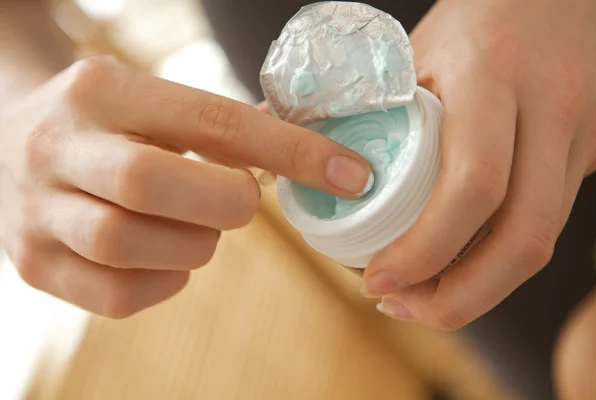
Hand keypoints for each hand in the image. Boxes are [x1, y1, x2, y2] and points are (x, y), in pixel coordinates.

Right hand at [0, 55, 371, 317]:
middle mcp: (60, 147)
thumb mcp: (146, 101)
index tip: (350, 174)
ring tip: (192, 225)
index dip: (289, 151)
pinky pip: (121, 296)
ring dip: (193, 244)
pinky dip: (164, 281)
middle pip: (154, 184)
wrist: (3, 146)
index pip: (211, 121)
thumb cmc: (104, 126)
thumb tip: (308, 150)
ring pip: (134, 244)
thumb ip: (217, 125)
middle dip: (224, 203)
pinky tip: (164, 255)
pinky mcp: (36, 266)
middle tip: (237, 201)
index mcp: (103, 91)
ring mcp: (38, 211)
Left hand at [361, 0, 595, 328]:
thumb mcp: (410, 50)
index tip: (377, 277)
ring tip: (423, 299)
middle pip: (523, 238)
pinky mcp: (592, 154)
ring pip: (542, 242)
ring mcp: (581, 136)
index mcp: (491, 77)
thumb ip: (349, 98)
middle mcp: (549, 110)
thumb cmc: (472, 20)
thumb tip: (269, 135)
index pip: (473, 185)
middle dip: (460, 296)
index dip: (425, 250)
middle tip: (399, 305)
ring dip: (481, 290)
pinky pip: (549, 224)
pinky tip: (460, 265)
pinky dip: (500, 261)